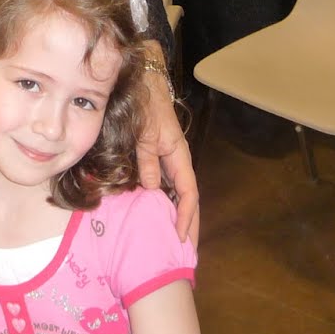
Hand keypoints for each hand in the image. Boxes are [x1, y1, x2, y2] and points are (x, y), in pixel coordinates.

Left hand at [136, 65, 199, 244]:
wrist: (146, 83)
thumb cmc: (147, 106)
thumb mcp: (144, 136)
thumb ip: (147, 162)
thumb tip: (150, 190)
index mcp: (179, 156)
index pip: (189, 192)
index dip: (185, 216)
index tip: (179, 237)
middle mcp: (179, 161)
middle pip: (189, 198)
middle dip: (189, 223)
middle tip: (186, 250)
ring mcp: (171, 159)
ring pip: (179, 193)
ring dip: (179, 215)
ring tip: (176, 239)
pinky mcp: (160, 157)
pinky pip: (168, 185)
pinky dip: (168, 202)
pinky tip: (161, 215)